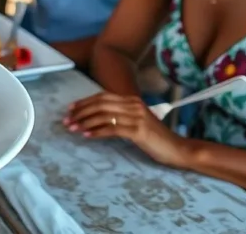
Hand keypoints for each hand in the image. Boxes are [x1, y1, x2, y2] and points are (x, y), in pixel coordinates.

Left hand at [64, 92, 191, 167]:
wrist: (178, 149)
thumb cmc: (156, 138)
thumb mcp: (137, 121)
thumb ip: (121, 116)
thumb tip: (96, 117)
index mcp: (132, 100)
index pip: (102, 96)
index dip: (84, 102)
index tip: (70, 109)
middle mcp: (134, 105)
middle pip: (100, 104)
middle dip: (80, 112)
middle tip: (67, 120)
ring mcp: (137, 117)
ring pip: (104, 115)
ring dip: (85, 122)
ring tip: (73, 129)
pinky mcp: (138, 131)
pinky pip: (112, 129)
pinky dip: (97, 132)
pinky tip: (87, 136)